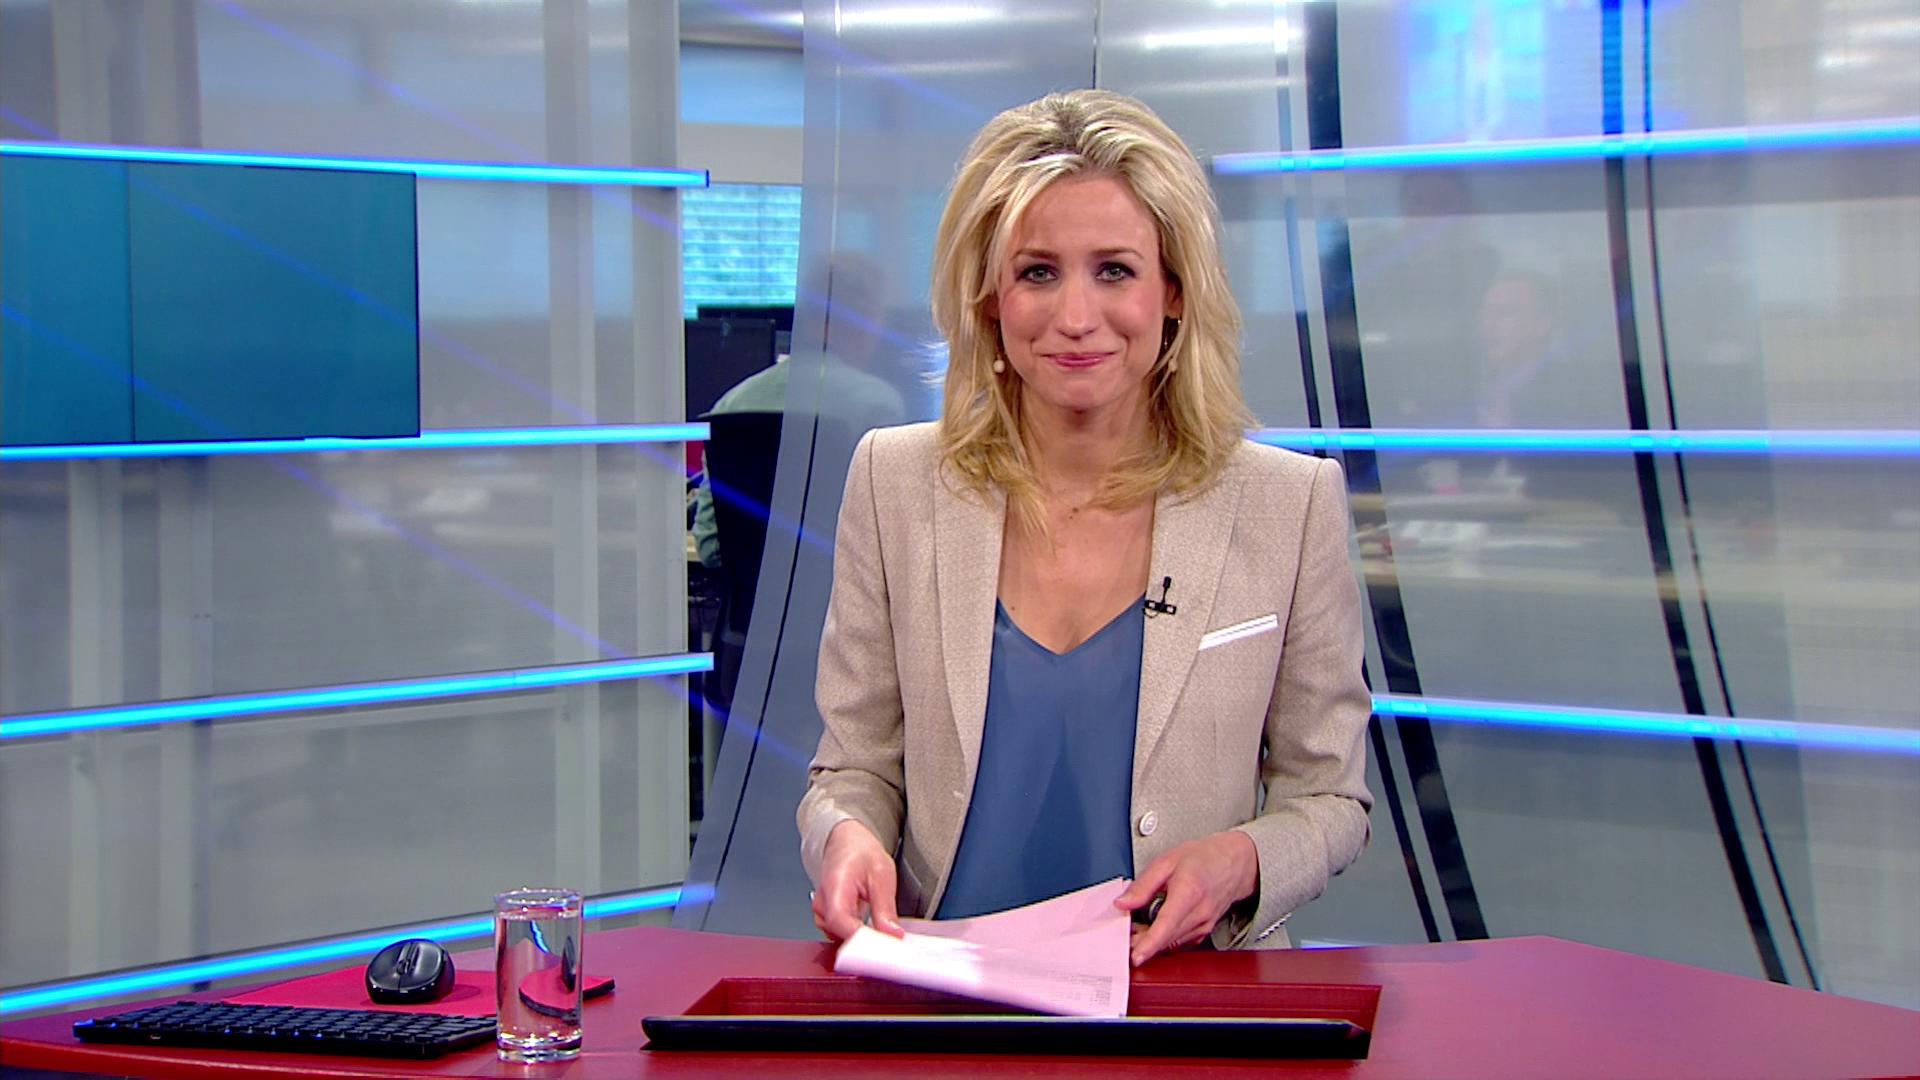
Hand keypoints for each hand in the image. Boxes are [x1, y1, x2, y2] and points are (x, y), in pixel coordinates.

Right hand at [811, 819, 905, 941]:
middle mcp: (822, 901)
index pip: (840, 920)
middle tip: (890, 942)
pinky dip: (855, 935)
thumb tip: (892, 934)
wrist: (847, 843)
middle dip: (865, 943)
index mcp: (835, 885)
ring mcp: (821, 911)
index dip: (860, 938)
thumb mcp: (882, 874)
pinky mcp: (826, 917)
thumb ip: (885, 908)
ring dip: (861, 940)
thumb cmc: (860, 853)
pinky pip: (839, 934)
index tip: (883, 945)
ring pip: (838, 938)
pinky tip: (871, 931)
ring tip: (882, 933)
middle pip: (838, 934)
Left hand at [1113, 830, 1258, 966]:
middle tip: (1123, 934)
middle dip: (1142, 942)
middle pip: (1166, 938)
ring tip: (1136, 927)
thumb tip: (1123, 903)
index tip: (1136, 956)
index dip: (1150, 943)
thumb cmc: (1203, 859)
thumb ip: (1143, 885)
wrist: (1233, 863)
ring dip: (1151, 941)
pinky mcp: (1204, 932)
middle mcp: (1200, 914)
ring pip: (1171, 943)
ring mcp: (1204, 925)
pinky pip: (1179, 941)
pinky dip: (1164, 939)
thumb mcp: (1166, 861)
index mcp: (1189, 892)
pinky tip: (1154, 928)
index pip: (1167, 925)